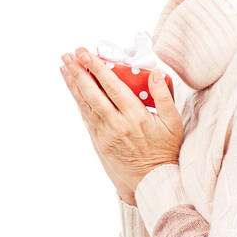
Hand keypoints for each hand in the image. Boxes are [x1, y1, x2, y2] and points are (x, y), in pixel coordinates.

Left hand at [59, 47, 183, 203]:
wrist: (151, 182)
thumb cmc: (165, 151)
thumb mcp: (173, 123)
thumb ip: (163, 96)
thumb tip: (154, 72)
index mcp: (136, 116)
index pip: (112, 87)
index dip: (97, 69)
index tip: (86, 54)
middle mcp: (117, 124)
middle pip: (92, 94)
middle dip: (79, 72)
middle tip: (68, 55)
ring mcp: (105, 133)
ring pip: (85, 104)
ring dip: (73, 84)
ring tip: (64, 66)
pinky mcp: (98, 141)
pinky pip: (86, 117)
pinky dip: (78, 101)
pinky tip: (73, 89)